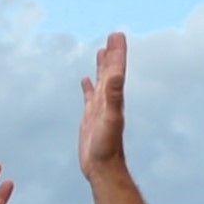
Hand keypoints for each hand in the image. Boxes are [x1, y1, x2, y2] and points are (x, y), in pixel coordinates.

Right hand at [76, 31, 130, 181]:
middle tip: (114, 36)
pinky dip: (88, 87)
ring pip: (100, 82)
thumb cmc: (107, 147)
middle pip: (110, 72)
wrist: (103, 168)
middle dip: (112, 54)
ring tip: (102, 51)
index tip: (117, 35)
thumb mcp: (111, 119)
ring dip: (102, 67)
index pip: (116, 71)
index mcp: (113, 98)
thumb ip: (114, 97)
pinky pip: (89, 97)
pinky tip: (86, 81)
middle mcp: (108, 101)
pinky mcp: (90, 118)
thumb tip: (117, 74)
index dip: (117, 53)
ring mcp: (99, 109)